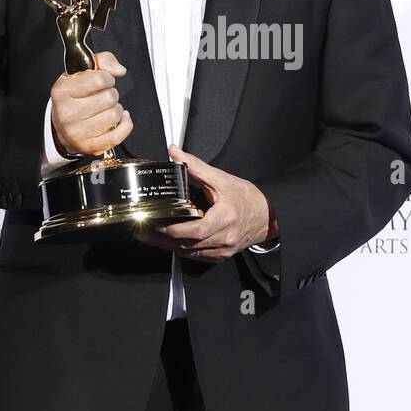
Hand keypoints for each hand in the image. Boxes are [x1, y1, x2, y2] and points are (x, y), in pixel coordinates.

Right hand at [48, 51, 132, 156]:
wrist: (62, 127)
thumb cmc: (74, 97)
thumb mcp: (80, 73)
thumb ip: (102, 61)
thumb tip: (119, 70)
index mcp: (62, 92)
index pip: (99, 79)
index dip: (107, 77)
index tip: (103, 80)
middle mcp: (67, 114)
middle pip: (109, 98)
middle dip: (111, 94)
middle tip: (103, 96)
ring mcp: (78, 133)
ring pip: (115, 115)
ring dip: (116, 109)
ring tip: (106, 108)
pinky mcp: (91, 146)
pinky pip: (120, 134)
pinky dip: (125, 124)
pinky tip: (119, 118)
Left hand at [136, 145, 276, 262]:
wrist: (268, 215)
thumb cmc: (247, 198)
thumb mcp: (222, 179)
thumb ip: (196, 166)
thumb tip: (175, 153)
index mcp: (225, 218)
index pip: (195, 230)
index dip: (173, 230)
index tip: (155, 223)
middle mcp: (224, 237)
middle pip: (187, 244)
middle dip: (162, 239)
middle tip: (142, 230)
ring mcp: (223, 249)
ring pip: (190, 253)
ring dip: (168, 246)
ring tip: (149, 237)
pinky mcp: (221, 255)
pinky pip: (197, 257)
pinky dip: (181, 250)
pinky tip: (169, 244)